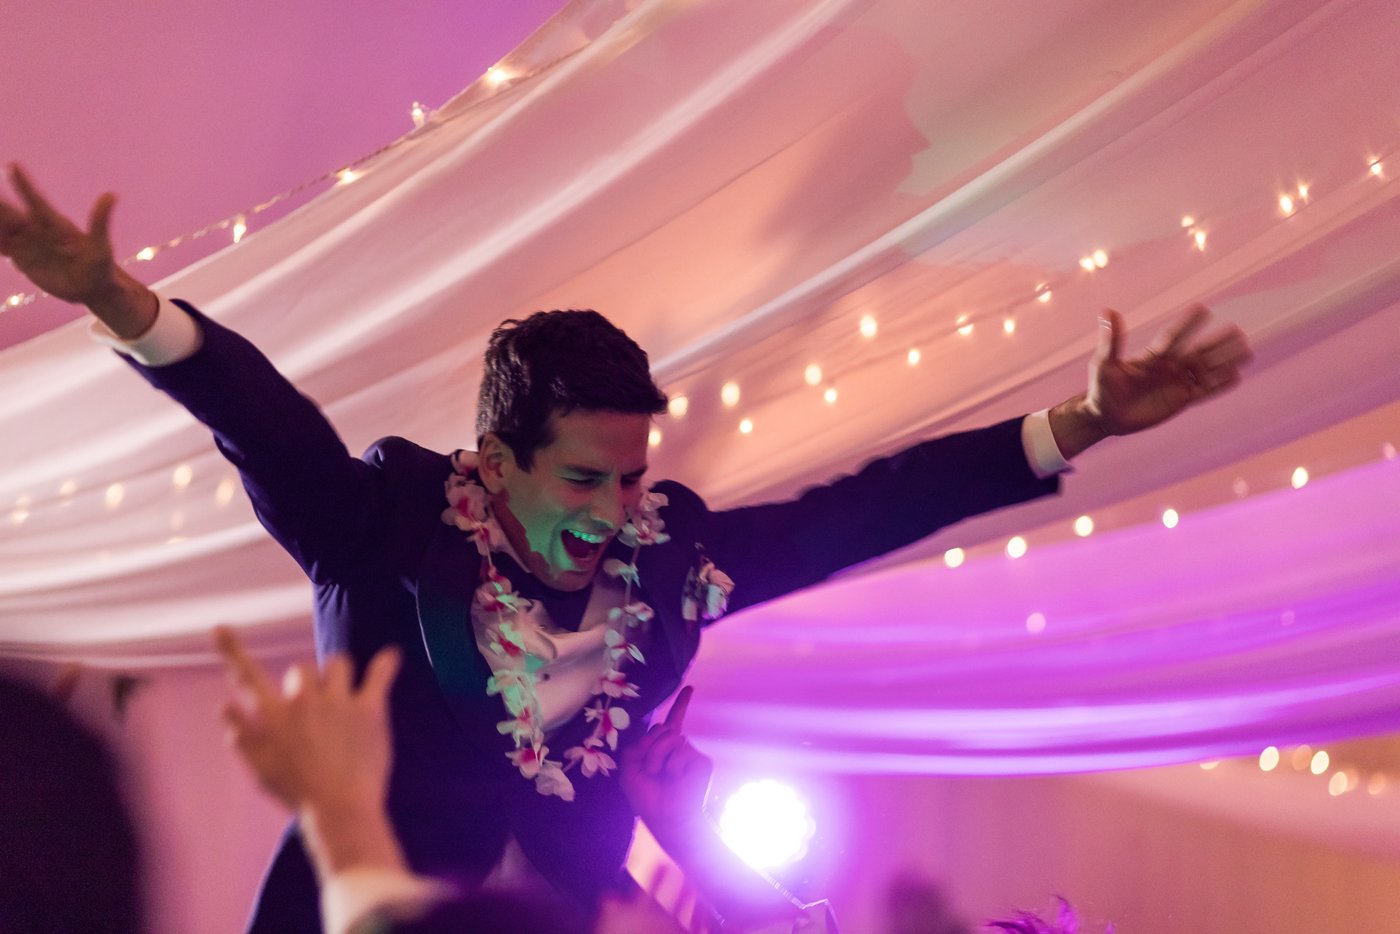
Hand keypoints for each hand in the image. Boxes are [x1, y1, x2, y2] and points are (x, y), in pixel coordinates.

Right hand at [0, 164, 155, 335]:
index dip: (24, 184)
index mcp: (55, 225)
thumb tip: (112, 195)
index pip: (36, 201)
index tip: (14, 165)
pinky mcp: (23, 259)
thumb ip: (101, 221)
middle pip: (11, 214)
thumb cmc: (101, 267)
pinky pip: (3, 248)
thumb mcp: (101, 247)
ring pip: (3, 229)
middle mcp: (39, 231)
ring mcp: (29, 245)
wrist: (94, 288)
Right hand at [214, 626, 400, 815]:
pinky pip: (379, 675)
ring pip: (337, 663)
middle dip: (307, 682)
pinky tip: (391, 656)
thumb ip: (242, 735)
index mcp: (273, 716)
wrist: (339, 810)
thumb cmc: (297, 793)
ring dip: (337, 674)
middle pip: (302, 668)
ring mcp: (338, 701)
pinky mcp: (369, 709)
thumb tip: (224, 707)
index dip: (232, 649)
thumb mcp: (259, 769)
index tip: (219, 626)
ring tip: (342, 696)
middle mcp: (303, 701)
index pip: (247, 676)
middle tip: (315, 709)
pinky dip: (386, 664)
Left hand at [620, 686, 712, 844]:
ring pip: (669, 739)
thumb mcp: (629, 772)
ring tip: (662, 776)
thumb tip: (656, 734)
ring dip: (658, 759)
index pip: (671, 723)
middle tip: (652, 772)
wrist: (667, 817)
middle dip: (649, 749)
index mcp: (662, 748)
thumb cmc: (648, 798)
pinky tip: (677, 779)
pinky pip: (681, 751)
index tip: (689, 689)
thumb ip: (634, 749)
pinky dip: (673, 766)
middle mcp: (679, 747)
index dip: (680, 705)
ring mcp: (690, 752)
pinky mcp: (700, 760)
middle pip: (660, 729)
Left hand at [1087, 305, 1251, 435]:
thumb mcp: (1104, 364)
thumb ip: (1111, 341)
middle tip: (1238, 330)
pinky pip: (1204, 391)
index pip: (1173, 337)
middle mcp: (1169, 367)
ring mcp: (1176, 383)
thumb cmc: (1101, 388)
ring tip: (1247, 350)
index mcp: (1152, 356)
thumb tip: (1107, 311)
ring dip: (1225, 361)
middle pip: (1198, 351)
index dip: (1187, 324)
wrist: (1105, 416)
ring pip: (1206, 370)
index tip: (1203, 309)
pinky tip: (1236, 376)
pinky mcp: (1180, 400)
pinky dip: (1219, 385)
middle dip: (1218, 342)